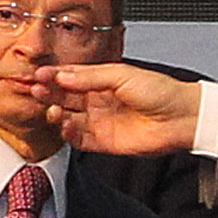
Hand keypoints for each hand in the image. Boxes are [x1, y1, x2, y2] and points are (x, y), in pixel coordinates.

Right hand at [34, 61, 201, 154]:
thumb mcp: (122, 75)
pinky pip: (80, 140)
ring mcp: (101, 122)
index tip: (38, 75)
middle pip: (66, 97)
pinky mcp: (105, 142)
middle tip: (36, 90)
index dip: (54, 76)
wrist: (181, 118)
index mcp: (103, 81)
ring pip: (68, 118)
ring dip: (56, 113)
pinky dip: (68, 134)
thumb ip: (90, 77)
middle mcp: (99, 101)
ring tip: (50, 109)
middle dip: (49, 93)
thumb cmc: (160, 92)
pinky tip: (64, 126)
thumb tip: (63, 76)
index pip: (71, 78)